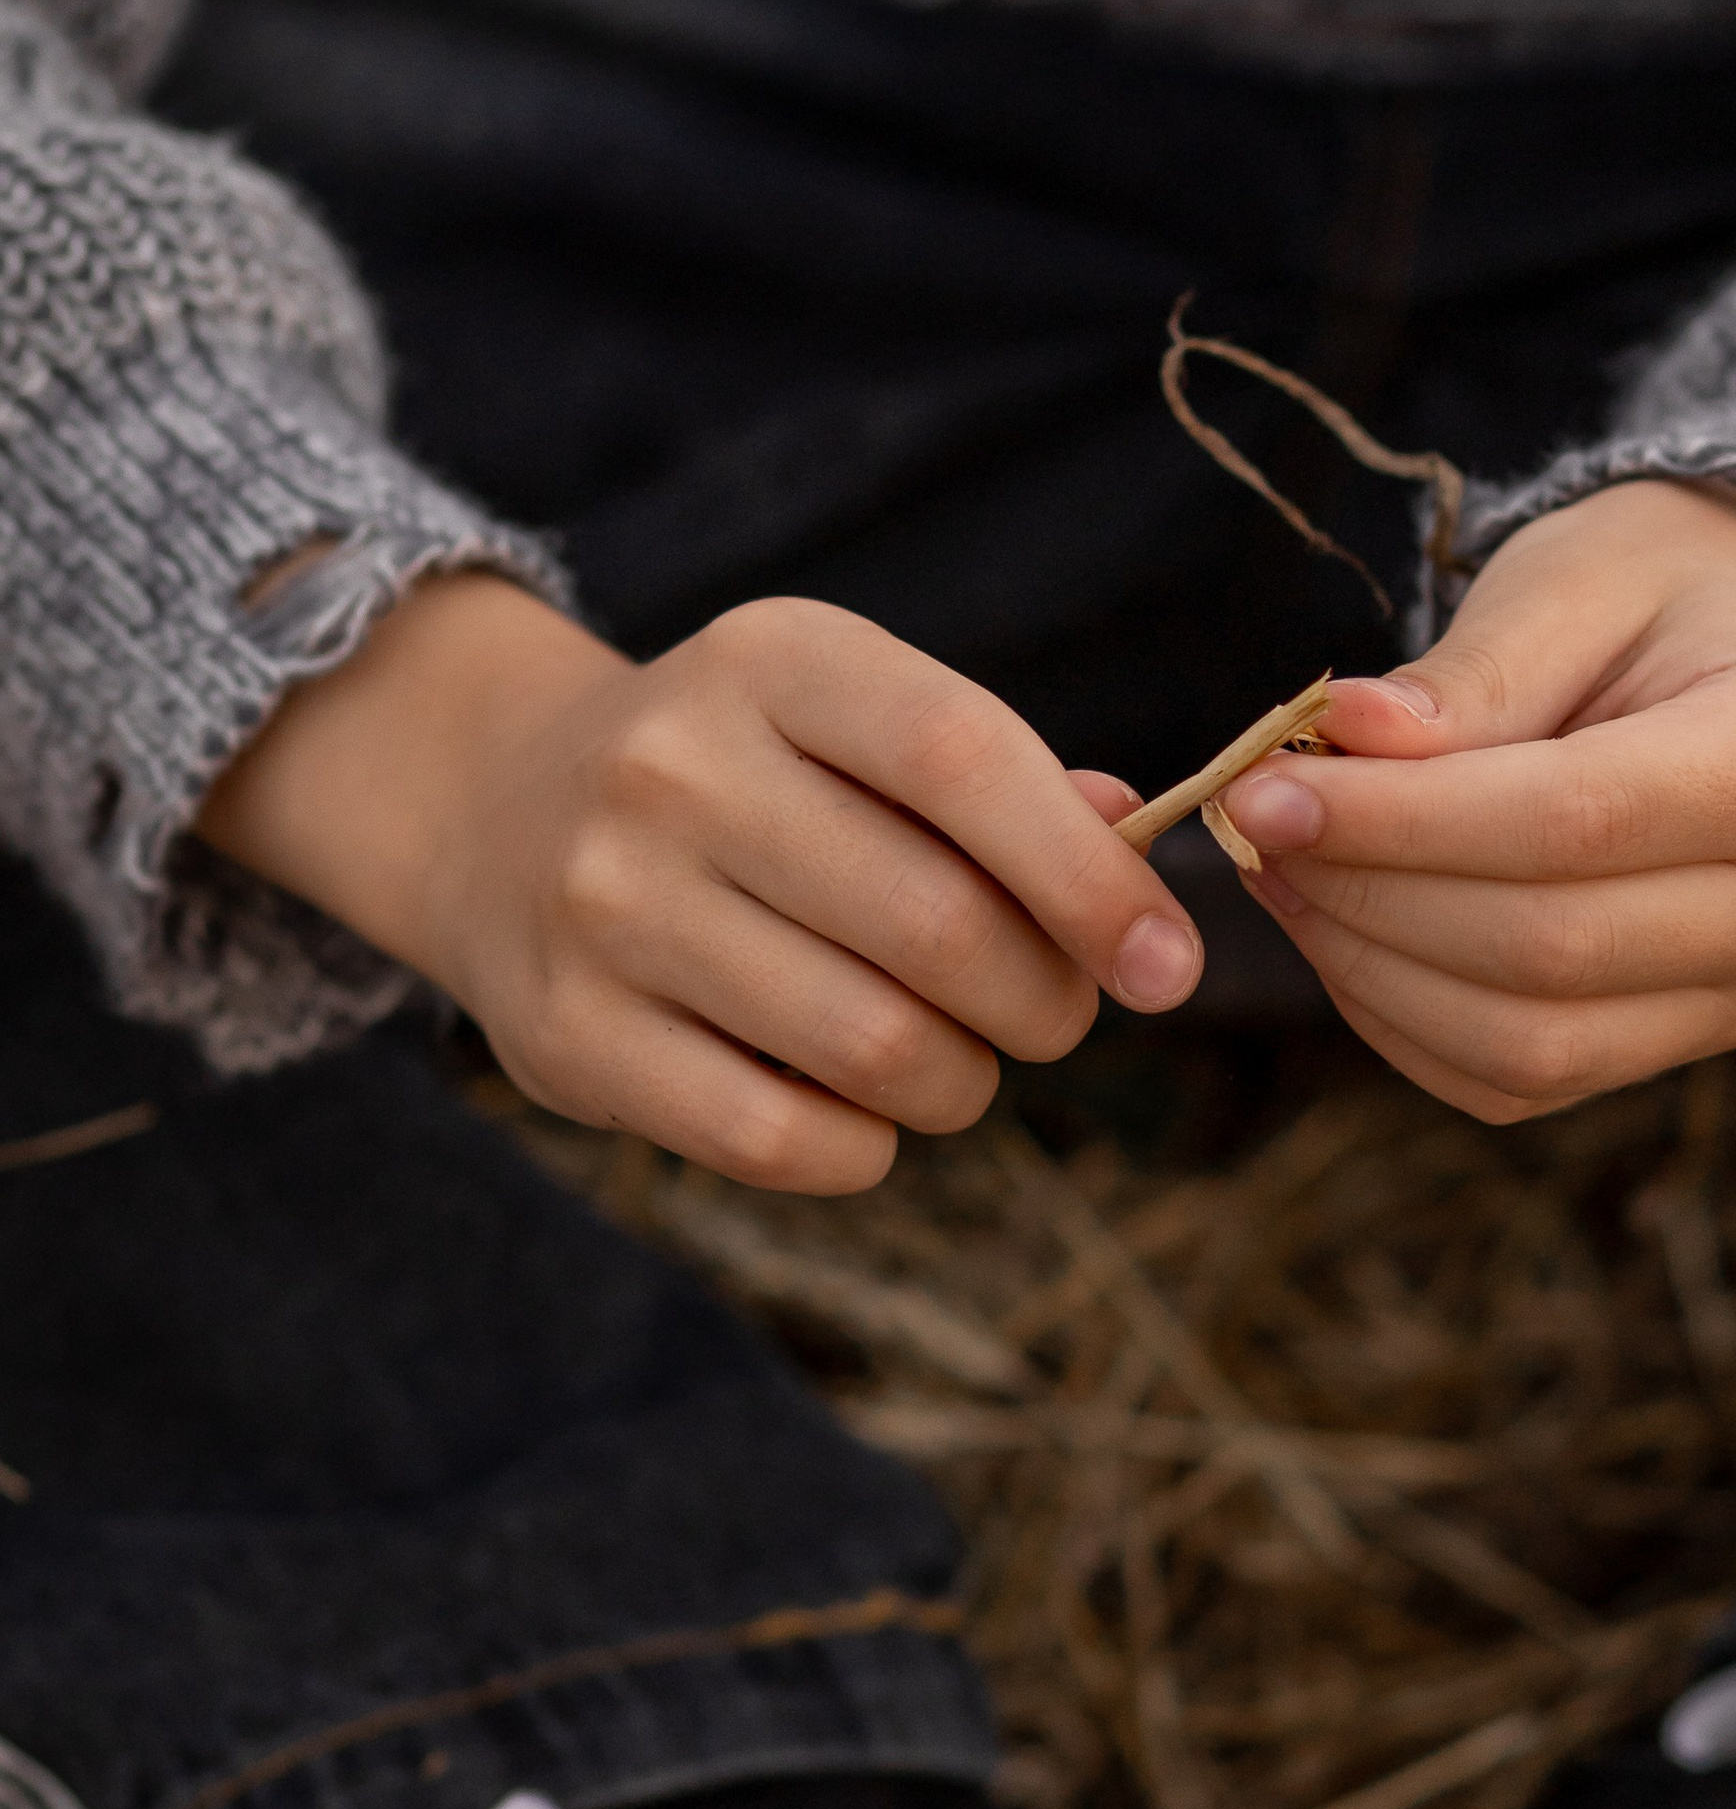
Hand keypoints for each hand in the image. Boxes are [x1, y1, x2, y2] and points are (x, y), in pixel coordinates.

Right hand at [196, 577, 1201, 1191]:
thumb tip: (1137, 850)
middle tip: (1054, 1016)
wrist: (494, 811)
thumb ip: (1006, 781)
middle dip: (1043, 1001)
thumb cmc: (748, 775)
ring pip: (875, 1047)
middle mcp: (673, 768)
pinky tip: (867, 1115)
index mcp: (773, 660)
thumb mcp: (854, 722)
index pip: (965, 759)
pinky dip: (866, 1148)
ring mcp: (605, 903)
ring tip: (958, 1062)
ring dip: (964, 1082)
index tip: (1168, 966)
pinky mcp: (566, 1033)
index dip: (1089, 877)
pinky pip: (781, 1136)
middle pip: (938, 927)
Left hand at [1218, 480, 1735, 1121]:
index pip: (1574, 823)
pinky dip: (1400, 1020)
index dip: (1402, 822)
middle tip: (1254, 824)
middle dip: (1368, 894)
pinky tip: (1339, 930)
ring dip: (1368, 970)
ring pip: (1524, 1045)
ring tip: (1283, 873)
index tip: (1269, 789)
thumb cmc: (1657, 597)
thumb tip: (1341, 740)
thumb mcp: (1575, 581)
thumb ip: (1470, 674)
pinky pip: (1515, 1083)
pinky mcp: (1673, 1047)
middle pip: (1545, 949)